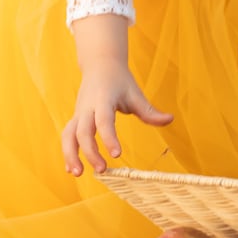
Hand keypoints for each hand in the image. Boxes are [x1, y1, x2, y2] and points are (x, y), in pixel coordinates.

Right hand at [62, 59, 172, 175]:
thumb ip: (149, 111)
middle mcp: (87, 107)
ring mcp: (79, 113)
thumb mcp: (135, 93)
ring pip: (68, 135)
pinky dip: (68, 152)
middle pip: (83, 131)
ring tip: (77, 174)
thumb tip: (170, 120)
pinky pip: (67, 136)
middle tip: (102, 170)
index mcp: (103, 100)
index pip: (104, 121)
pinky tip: (72, 169)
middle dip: (90, 151)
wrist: (100, 64)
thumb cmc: (120, 81)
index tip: (117, 154)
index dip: (109, 138)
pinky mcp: (75, 118)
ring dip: (70, 155)